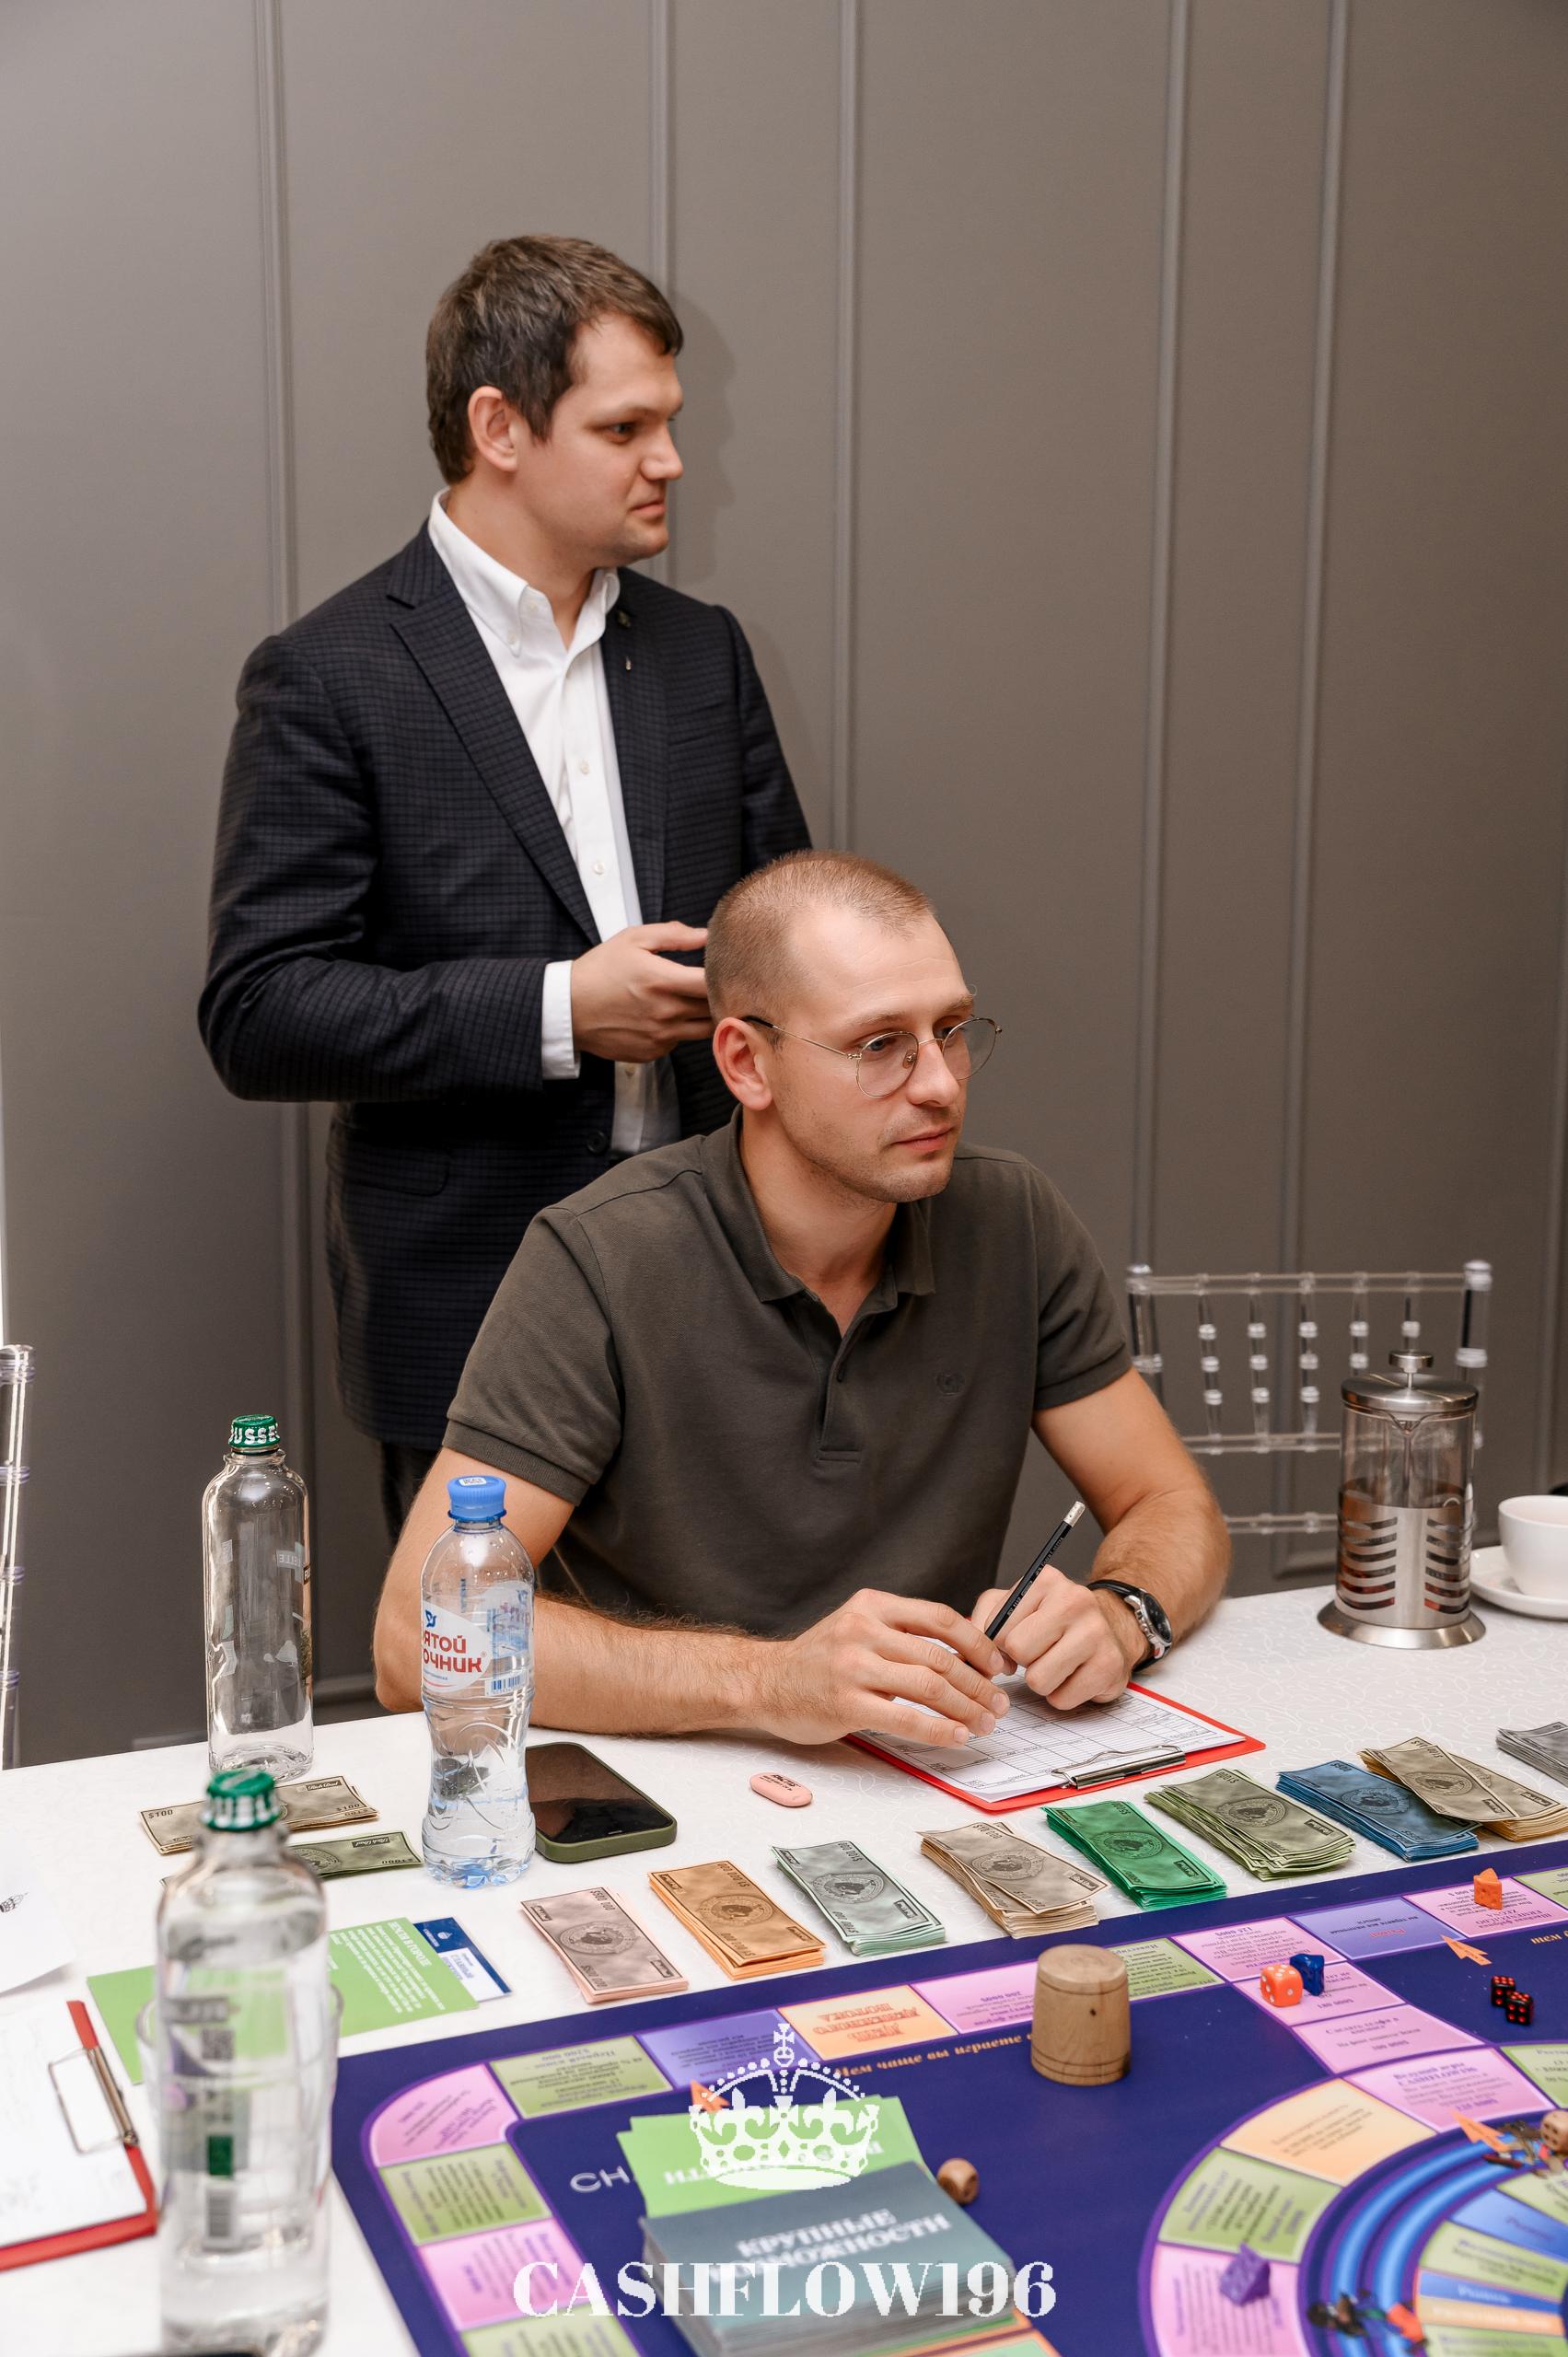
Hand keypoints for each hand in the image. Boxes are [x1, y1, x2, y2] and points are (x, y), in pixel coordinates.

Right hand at [569, 923, 713, 1061]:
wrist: (568, 1008)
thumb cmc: (598, 971)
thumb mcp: (633, 939)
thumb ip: (674, 935)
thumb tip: (706, 935)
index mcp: (662, 981)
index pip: (713, 983)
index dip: (726, 976)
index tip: (727, 970)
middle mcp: (665, 1012)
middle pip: (715, 1008)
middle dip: (719, 995)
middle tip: (715, 985)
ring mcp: (660, 1036)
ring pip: (704, 1030)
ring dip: (706, 1016)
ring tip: (695, 1001)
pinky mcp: (653, 1051)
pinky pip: (680, 1042)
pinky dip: (680, 1030)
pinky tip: (665, 1018)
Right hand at [749, 1589, 1011, 1747]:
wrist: (762, 1682)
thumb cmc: (817, 1661)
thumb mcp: (857, 1628)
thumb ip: (901, 1635)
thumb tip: (965, 1656)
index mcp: (872, 1605)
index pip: (941, 1618)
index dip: (978, 1644)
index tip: (999, 1666)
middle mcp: (863, 1629)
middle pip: (940, 1656)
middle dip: (979, 1684)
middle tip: (999, 1704)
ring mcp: (852, 1666)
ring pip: (929, 1685)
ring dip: (966, 1708)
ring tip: (984, 1723)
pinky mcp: (845, 1702)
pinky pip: (905, 1718)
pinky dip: (938, 1729)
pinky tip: (955, 1736)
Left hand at [970, 1566, 1139, 1709]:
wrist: (1112, 1627)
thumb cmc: (1054, 1620)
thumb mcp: (1014, 1606)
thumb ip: (984, 1620)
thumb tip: (972, 1654)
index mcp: (1046, 1581)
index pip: (1000, 1628)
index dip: (1002, 1644)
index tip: (1016, 1641)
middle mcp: (1075, 1601)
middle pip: (1020, 1651)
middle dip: (1022, 1661)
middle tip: (1037, 1654)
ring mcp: (1096, 1633)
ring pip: (1039, 1680)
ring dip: (1040, 1681)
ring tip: (1054, 1665)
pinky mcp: (1110, 1666)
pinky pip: (1062, 1700)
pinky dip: (1061, 1695)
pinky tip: (1073, 1676)